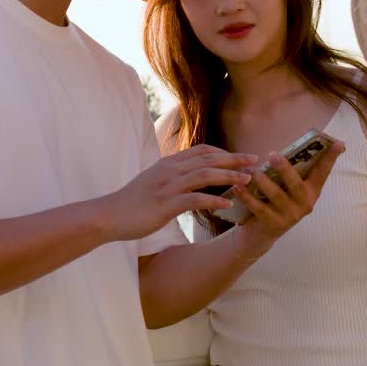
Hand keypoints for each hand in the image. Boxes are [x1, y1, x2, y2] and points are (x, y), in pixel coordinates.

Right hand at [101, 144, 255, 241]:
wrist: (110, 214)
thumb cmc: (133, 202)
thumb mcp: (154, 181)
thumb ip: (173, 176)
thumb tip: (191, 176)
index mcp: (169, 163)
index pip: (202, 151)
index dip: (225, 153)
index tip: (243, 158)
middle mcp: (170, 170)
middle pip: (208, 159)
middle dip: (234, 160)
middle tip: (256, 161)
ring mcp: (167, 186)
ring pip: (205, 175)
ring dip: (230, 177)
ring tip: (249, 180)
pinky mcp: (165, 204)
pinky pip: (194, 200)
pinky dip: (214, 200)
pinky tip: (228, 205)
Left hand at [234, 139, 344, 243]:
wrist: (260, 233)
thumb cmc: (274, 201)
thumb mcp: (286, 187)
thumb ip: (289, 172)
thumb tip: (285, 148)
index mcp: (311, 191)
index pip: (323, 173)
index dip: (330, 158)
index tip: (339, 143)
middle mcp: (305, 204)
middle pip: (296, 184)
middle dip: (285, 168)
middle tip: (272, 154)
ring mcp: (290, 216)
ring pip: (276, 196)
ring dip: (262, 181)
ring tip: (250, 170)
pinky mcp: (274, 224)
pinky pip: (259, 208)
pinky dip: (247, 197)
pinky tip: (238, 187)